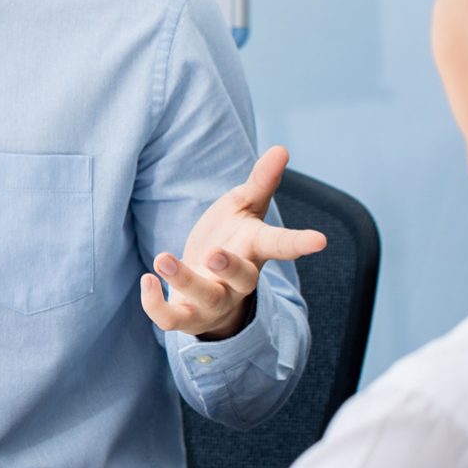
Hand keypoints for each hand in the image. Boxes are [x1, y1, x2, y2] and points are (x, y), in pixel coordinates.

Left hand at [141, 145, 327, 339]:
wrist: (209, 282)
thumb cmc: (231, 238)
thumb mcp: (244, 206)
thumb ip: (260, 181)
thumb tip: (281, 148)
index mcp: (255, 249)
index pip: (281, 245)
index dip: (301, 243)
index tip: (321, 240)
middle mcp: (238, 281)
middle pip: (243, 279)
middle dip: (230, 268)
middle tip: (214, 254)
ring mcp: (214, 300)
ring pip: (205, 298)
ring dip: (184, 280)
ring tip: (162, 258)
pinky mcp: (187, 314)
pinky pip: (172, 318)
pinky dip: (155, 304)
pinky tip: (146, 280)